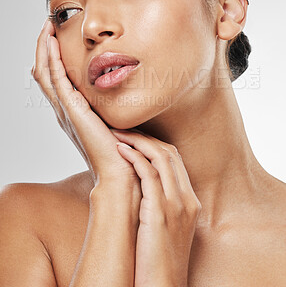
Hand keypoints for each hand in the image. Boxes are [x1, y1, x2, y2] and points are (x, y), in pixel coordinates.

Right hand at [31, 19, 140, 188]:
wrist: (119, 170)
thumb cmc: (120, 147)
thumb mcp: (111, 119)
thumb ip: (108, 104)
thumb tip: (117, 90)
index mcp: (71, 111)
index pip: (53, 78)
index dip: (51, 56)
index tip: (55, 35)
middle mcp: (63, 109)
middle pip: (43, 72)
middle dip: (43, 47)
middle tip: (47, 25)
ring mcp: (64, 110)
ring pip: (44, 73)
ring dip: (43, 48)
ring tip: (47, 27)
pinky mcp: (71, 110)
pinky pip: (55, 80)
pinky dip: (51, 59)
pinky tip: (52, 42)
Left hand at [110, 129, 201, 286]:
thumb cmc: (158, 260)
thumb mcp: (166, 228)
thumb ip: (160, 205)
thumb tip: (141, 188)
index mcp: (190, 201)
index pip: (175, 161)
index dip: (154, 144)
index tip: (136, 138)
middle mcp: (187, 199)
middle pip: (170, 153)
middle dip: (146, 137)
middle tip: (124, 129)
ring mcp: (176, 205)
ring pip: (160, 158)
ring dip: (138, 141)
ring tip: (118, 133)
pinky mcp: (160, 212)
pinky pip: (149, 174)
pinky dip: (135, 157)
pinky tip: (121, 150)